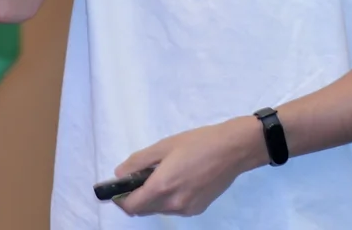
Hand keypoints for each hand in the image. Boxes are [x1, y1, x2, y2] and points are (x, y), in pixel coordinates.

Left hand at [112, 117, 265, 217]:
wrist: (233, 150)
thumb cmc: (198, 143)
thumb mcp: (164, 146)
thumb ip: (138, 161)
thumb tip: (120, 173)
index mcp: (162, 187)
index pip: (131, 206)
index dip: (120, 199)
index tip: (118, 187)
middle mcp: (173, 204)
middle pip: (143, 210)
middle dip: (136, 197)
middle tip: (139, 176)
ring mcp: (187, 209)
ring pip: (159, 209)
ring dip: (152, 198)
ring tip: (162, 174)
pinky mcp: (198, 209)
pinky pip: (174, 207)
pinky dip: (168, 198)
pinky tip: (179, 179)